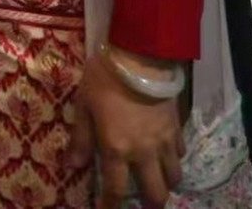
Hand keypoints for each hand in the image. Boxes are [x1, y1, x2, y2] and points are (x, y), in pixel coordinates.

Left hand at [71, 48, 185, 208]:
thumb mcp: (84, 106)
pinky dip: (174, 159)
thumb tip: (71, 166)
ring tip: (157, 182)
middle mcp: (144, 153)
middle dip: (150, 205)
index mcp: (117, 149)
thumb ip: (81, 139)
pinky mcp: (177, 128)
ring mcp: (164, 142)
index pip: (116, 190)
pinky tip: (167, 154)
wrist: (141, 57)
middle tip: (143, 205)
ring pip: (174, 177)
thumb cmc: (104, 79)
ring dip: (166, 184)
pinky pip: (180, 153)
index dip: (110, 206)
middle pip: (156, 193)